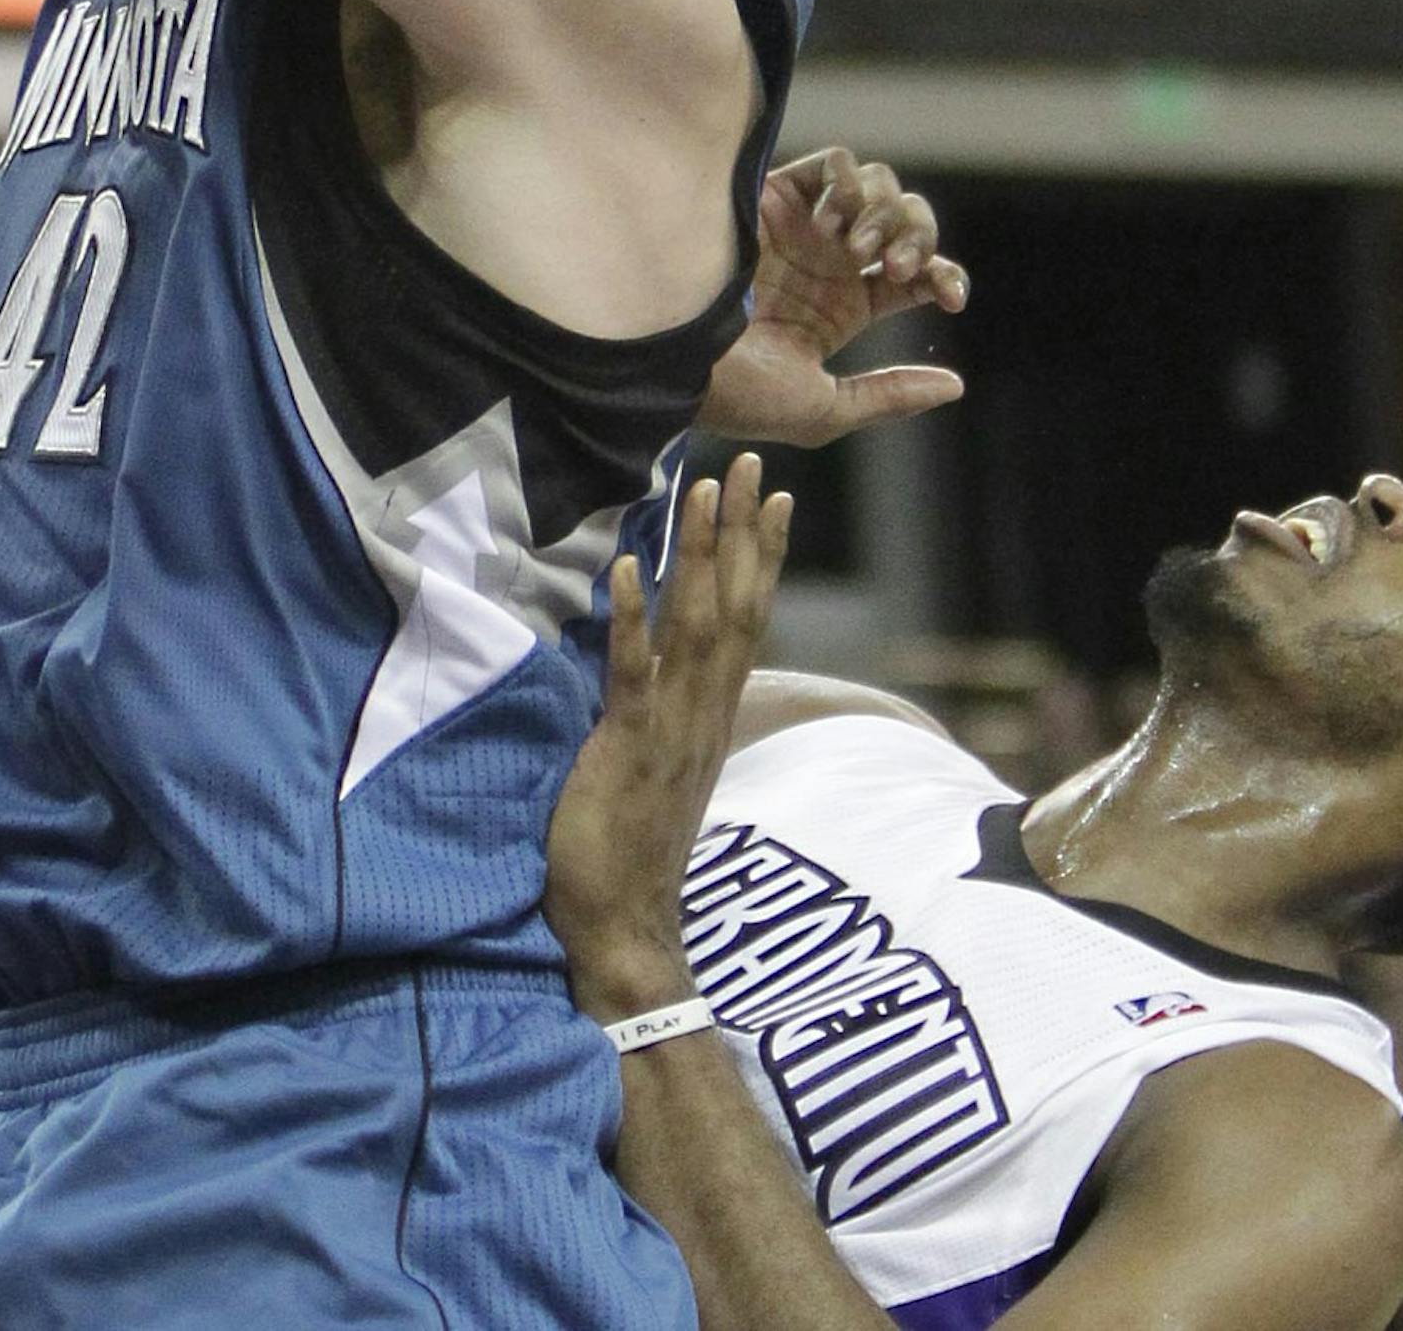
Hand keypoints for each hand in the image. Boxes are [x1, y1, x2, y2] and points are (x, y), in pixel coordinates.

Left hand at [545, 455, 790, 1013]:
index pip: (749, 621)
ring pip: (697, 626)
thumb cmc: (629, 854)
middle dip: (744, 533)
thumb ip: (664, 717)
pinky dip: (635, 619)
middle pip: (736, 607)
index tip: (775, 498)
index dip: (762, 557)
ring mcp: (669, 732)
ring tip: (704, 491)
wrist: (626, 936)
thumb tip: (657, 669)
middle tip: (753, 466)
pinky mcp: (628, 751)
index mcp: (711, 718)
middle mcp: (702, 716)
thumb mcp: (657, 772)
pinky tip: (629, 568)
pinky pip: (634, 673)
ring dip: (703, 555)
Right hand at [697, 147, 967, 447]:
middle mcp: (829, 260)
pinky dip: (850, 183)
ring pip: (880, 187)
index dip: (944, 276)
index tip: (949, 297)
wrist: (675, 353)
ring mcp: (804, 224)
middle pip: (910, 221)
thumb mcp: (822, 409)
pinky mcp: (776, 194)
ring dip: (886, 213)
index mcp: (845, 307)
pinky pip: (835, 164)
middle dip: (919, 237)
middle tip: (896, 266)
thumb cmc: (739, 392)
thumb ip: (889, 397)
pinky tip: (833, 221)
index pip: (919, 274)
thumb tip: (955, 386)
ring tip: (858, 249)